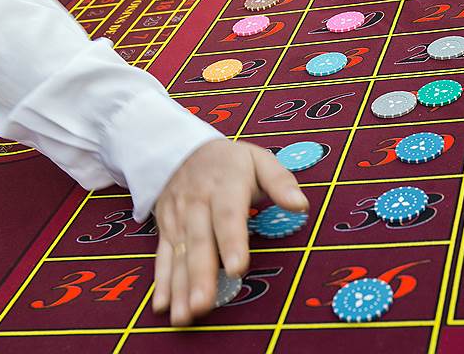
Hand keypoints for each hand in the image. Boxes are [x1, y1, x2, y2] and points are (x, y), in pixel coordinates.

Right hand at [150, 139, 307, 325]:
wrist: (181, 149)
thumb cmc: (230, 161)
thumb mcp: (259, 159)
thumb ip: (281, 182)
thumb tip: (301, 205)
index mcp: (224, 186)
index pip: (228, 216)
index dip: (231, 242)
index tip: (236, 268)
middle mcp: (197, 204)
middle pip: (199, 241)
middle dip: (201, 275)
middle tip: (203, 304)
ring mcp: (178, 218)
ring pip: (180, 254)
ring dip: (180, 286)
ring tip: (185, 315)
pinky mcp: (166, 229)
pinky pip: (163, 257)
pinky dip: (162, 282)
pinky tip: (163, 306)